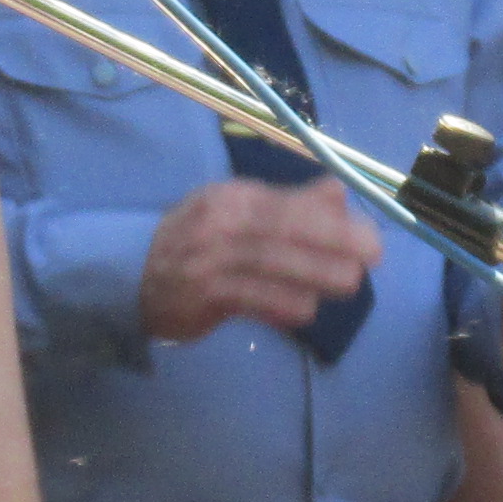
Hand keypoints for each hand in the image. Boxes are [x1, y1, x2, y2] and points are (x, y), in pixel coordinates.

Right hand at [139, 175, 380, 344]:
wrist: (132, 274)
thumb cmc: (197, 240)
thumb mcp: (238, 210)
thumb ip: (290, 203)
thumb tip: (339, 191)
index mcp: (232, 197)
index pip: (290, 205)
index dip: (334, 220)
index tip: (369, 234)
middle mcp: (220, 223)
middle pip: (287, 232)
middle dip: (335, 245)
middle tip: (370, 259)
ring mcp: (210, 260)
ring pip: (276, 267)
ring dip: (317, 278)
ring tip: (346, 286)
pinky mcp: (204, 296)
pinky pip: (256, 301)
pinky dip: (286, 307)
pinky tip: (305, 310)